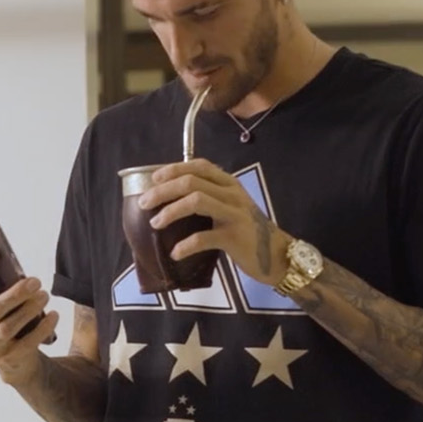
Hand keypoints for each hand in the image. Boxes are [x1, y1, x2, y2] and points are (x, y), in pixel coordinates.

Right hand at [0, 250, 58, 384]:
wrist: (15, 360)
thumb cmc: (3, 321)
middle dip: (14, 293)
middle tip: (35, 280)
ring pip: (9, 326)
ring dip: (29, 309)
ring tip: (44, 295)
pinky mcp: (12, 358)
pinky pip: (28, 342)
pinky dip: (43, 327)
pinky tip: (53, 315)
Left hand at [139, 159, 291, 285]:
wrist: (278, 255)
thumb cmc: (248, 232)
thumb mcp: (230, 208)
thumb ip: (209, 198)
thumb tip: (170, 199)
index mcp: (230, 184)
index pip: (200, 166)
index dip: (174, 169)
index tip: (153, 179)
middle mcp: (232, 194)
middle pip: (191, 182)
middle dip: (163, 190)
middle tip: (144, 203)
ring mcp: (235, 214)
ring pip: (196, 201)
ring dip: (170, 211)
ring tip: (154, 224)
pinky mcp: (235, 237)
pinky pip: (204, 237)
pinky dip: (185, 245)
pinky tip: (174, 253)